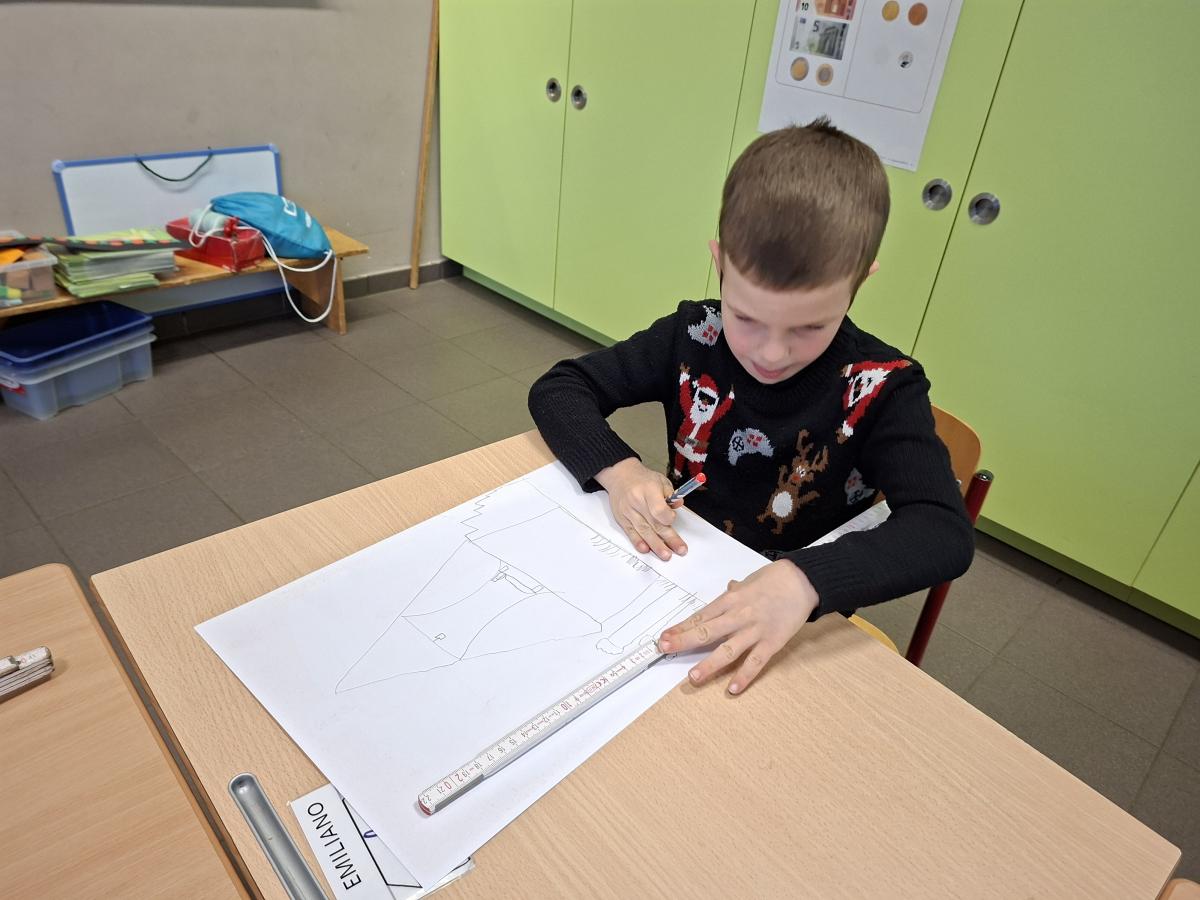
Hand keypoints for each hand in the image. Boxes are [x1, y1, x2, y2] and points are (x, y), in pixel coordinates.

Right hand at [595, 457, 686, 560]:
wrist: (619, 475)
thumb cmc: (643, 479)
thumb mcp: (660, 480)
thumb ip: (670, 494)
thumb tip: (677, 506)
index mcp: (648, 489)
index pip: (658, 509)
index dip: (668, 518)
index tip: (672, 519)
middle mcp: (637, 501)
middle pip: (654, 523)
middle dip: (668, 539)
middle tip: (680, 550)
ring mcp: (628, 512)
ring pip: (643, 531)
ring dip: (656, 545)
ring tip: (666, 555)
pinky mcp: (622, 519)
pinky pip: (631, 532)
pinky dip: (638, 542)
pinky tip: (645, 550)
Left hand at [657, 560, 818, 693]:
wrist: (803, 581)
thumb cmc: (774, 579)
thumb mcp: (748, 582)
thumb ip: (735, 591)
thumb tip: (727, 590)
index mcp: (730, 600)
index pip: (700, 616)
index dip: (680, 628)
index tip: (663, 637)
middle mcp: (738, 616)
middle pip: (706, 631)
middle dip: (683, 641)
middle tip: (664, 650)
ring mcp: (754, 631)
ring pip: (728, 650)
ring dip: (709, 664)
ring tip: (693, 677)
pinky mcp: (772, 642)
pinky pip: (755, 662)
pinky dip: (744, 676)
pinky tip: (733, 689)